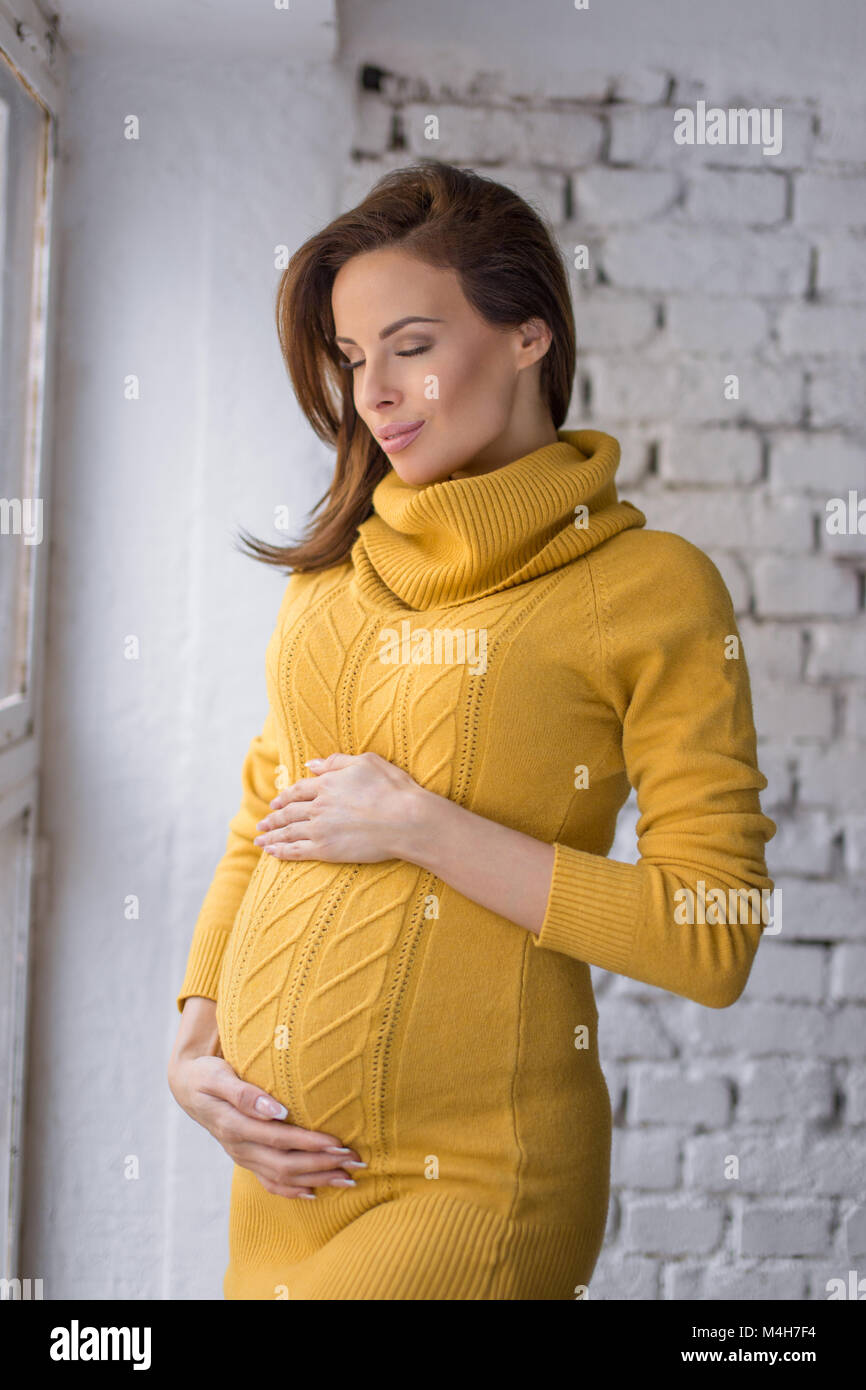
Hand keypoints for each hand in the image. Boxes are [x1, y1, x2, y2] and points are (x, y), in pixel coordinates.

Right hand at [168, 1000, 364, 1198]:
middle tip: (355, 1162)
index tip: (339, 1143)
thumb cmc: (206, 1074)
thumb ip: (244, 1094)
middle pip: (285, 1164)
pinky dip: (293, 1190)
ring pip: (282, 1177)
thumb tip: (276, 1110)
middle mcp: (238, 1147)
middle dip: (322, 1165)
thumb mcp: (218, 1076)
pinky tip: (316, 1192)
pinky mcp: (246, 1158)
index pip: (279, 1139)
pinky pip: (270, 1182)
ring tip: (348, 1179)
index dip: (309, 1144)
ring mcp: (242, 1156)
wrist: (187, 1086)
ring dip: (317, 1179)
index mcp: (233, 1126)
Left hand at [253, 750, 422, 863]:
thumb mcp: (366, 762)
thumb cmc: (392, 788)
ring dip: (271, 836)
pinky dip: (281, 852)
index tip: (275, 802)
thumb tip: (310, 764)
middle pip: (288, 812)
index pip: (298, 790)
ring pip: (288, 832)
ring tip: (259, 840)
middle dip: (273, 818)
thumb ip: (335, 762)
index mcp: (327, 784)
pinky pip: (297, 851)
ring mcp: (320, 829)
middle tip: (261, 824)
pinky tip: (272, 853)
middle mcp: (318, 806)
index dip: (285, 796)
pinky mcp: (326, 850)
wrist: (406, 819)